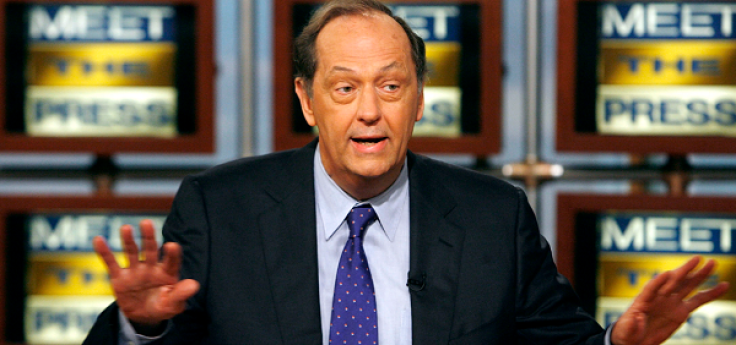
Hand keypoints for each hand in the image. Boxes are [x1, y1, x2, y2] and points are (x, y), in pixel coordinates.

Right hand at [93, 220, 199, 328]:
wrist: (144, 316)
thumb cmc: (163, 306)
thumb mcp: (173, 304)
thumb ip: (181, 294)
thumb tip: (194, 285)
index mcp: (167, 272)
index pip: (171, 261)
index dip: (172, 254)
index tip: (172, 246)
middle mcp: (151, 267)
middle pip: (151, 249)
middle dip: (149, 237)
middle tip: (147, 223)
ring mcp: (135, 270)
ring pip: (132, 252)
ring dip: (128, 240)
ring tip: (125, 228)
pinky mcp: (119, 277)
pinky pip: (111, 263)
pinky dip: (104, 252)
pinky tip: (98, 240)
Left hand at [611, 256, 728, 344]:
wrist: (635, 340)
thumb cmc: (626, 332)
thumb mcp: (625, 329)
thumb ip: (631, 324)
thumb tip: (637, 317)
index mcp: (643, 299)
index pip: (651, 288)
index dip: (658, 282)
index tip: (667, 274)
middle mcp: (659, 297)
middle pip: (673, 281)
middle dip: (684, 270)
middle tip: (698, 259)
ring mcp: (672, 302)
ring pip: (688, 286)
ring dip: (700, 275)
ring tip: (713, 264)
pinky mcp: (681, 311)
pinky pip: (698, 300)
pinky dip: (710, 293)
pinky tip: (723, 286)